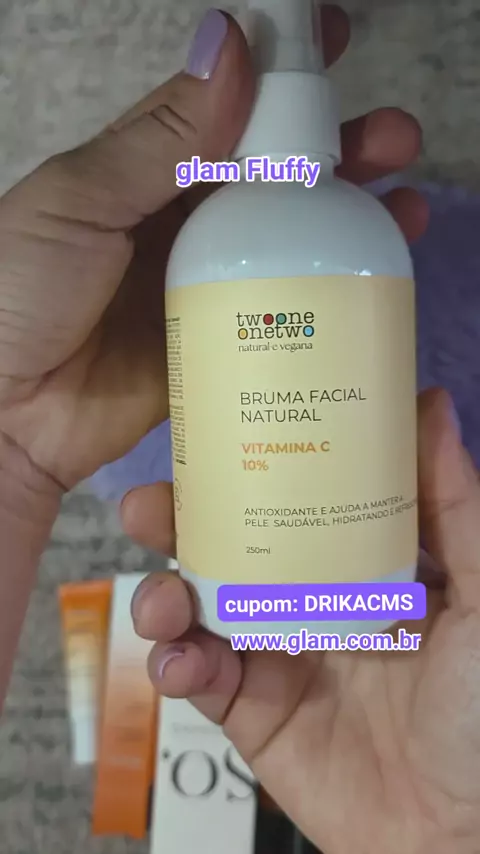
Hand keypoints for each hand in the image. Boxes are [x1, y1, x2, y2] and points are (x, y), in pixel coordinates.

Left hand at [0, 5, 426, 490]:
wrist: (7, 413)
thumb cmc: (22, 294)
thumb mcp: (79, 202)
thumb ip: (158, 139)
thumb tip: (230, 44)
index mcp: (141, 172)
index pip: (222, 109)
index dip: (279, 77)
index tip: (334, 46)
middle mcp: (179, 221)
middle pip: (270, 176)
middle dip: (335, 151)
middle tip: (393, 139)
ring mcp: (203, 285)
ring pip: (285, 239)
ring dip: (345, 217)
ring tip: (403, 204)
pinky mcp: (218, 343)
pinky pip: (280, 312)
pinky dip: (325, 293)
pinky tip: (369, 279)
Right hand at [130, 389, 479, 853]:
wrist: (459, 829)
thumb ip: (455, 505)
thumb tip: (431, 403)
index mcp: (358, 564)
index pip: (293, 500)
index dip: (250, 467)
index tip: (211, 434)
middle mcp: (309, 600)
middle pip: (229, 549)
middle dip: (180, 526)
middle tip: (148, 506)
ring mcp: (275, 656)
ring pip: (198, 609)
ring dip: (161, 596)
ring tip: (159, 600)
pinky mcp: (250, 712)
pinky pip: (198, 679)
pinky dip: (177, 666)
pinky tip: (181, 662)